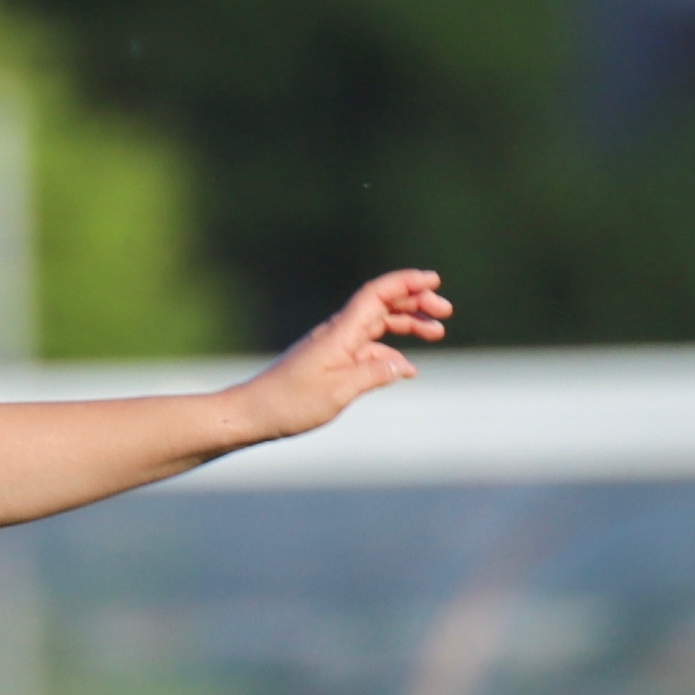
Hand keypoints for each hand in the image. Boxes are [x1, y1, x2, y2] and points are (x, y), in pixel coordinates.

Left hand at [236, 268, 450, 443]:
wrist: (250, 414)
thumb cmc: (288, 403)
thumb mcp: (337, 392)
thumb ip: (373, 375)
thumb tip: (404, 366)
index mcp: (340, 333)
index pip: (377, 294)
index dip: (406, 282)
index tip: (434, 280)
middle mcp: (338, 334)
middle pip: (383, 305)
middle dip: (416, 302)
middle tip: (445, 312)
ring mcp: (334, 347)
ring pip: (378, 326)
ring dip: (407, 325)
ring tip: (437, 332)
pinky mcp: (331, 363)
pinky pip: (367, 350)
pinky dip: (389, 353)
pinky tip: (405, 368)